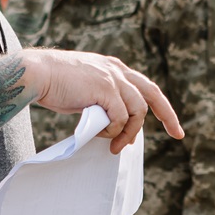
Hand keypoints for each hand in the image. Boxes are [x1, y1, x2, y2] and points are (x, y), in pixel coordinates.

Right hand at [25, 49, 184, 151]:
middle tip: (177, 135)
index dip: (161, 106)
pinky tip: (99, 135)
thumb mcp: (87, 88)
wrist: (37, 74)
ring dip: (128, 132)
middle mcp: (118, 71)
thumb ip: (104, 100)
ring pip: (137, 111)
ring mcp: (113, 79)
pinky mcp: (105, 90)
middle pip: (153, 94)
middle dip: (168, 116)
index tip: (173, 126)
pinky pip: (120, 118)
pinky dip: (113, 130)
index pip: (146, 87)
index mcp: (114, 68)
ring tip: (115, 146)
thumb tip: (117, 126)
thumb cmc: (56, 85)